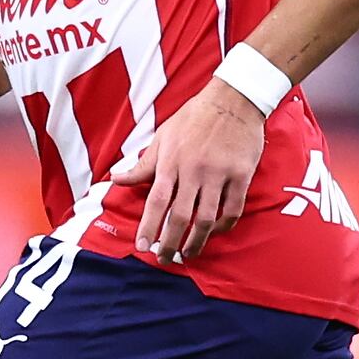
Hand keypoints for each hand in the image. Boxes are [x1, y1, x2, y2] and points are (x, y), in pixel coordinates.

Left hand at [109, 82, 263, 261]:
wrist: (233, 99)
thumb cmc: (193, 117)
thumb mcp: (162, 136)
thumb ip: (142, 164)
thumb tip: (116, 179)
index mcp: (171, 161)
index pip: (156, 201)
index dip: (148, 227)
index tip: (141, 247)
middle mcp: (194, 170)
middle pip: (180, 216)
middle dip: (170, 243)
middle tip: (165, 259)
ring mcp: (219, 174)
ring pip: (207, 218)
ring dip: (196, 242)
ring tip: (188, 254)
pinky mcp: (241, 175)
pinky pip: (232, 210)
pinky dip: (223, 226)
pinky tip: (213, 233)